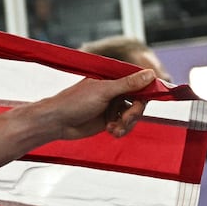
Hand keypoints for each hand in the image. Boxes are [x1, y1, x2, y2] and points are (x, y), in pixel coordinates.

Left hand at [39, 68, 155, 141]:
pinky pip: (125, 125)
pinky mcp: (109, 120)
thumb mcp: (103, 91)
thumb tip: (150, 74)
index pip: (139, 84)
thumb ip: (127, 84)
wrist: (56, 122)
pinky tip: (110, 131)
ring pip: (133, 116)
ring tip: (113, 129)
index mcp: (112, 80)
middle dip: (134, 113)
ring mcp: (112, 107)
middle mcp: (114, 92)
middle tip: (126, 120)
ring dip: (127, 124)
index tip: (146, 101)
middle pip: (139, 102)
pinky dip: (121, 130)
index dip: (146, 93)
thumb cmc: (74, 102)